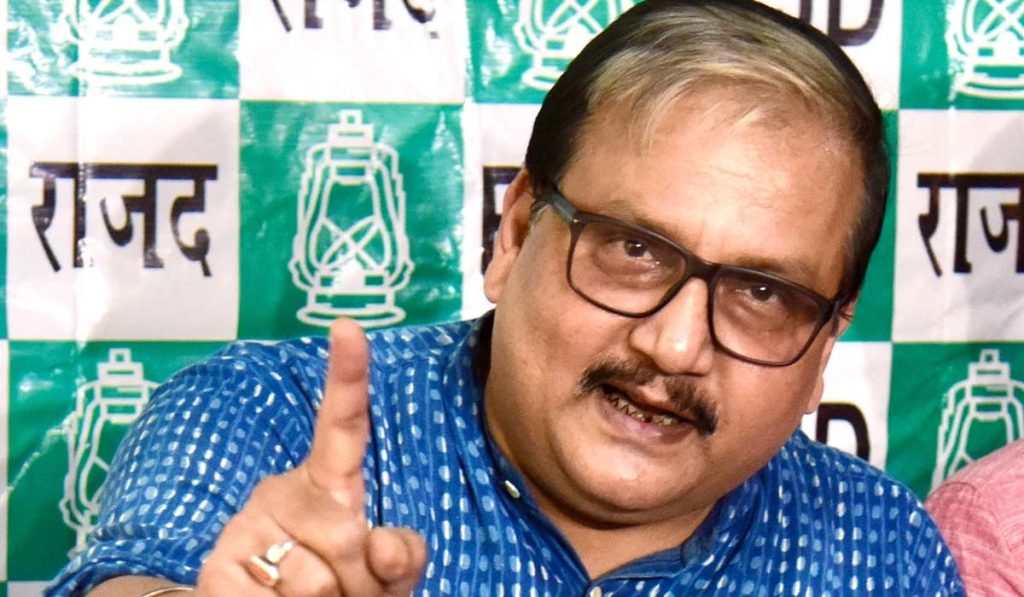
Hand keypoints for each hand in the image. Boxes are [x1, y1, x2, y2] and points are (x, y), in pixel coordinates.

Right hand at [196, 318, 427, 595]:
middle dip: (361, 581)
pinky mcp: (217, 568)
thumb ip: (402, 556)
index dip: (348, 377)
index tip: (349, 329)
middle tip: (347, 591)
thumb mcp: (386, 575)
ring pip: (315, 578)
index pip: (344, 425)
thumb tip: (380, 544)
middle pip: (349, 537)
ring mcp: (246, 525)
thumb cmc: (343, 589)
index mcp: (329, 483)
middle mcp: (283, 492)